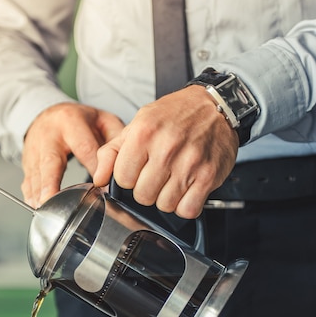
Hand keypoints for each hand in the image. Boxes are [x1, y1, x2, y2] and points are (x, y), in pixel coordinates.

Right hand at [21, 102, 123, 206]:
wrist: (51, 113)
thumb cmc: (80, 120)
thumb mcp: (103, 120)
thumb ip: (115, 139)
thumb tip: (124, 163)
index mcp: (71, 122)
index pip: (84, 149)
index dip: (94, 168)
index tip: (103, 186)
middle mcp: (50, 135)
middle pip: (51, 162)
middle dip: (51, 183)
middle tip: (53, 201)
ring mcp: (35, 148)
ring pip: (36, 173)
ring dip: (40, 193)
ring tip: (44, 209)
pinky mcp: (28, 160)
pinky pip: (28, 179)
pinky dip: (31, 193)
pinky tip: (35, 204)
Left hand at [93, 86, 238, 218]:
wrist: (216, 106)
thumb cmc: (176, 115)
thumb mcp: (138, 124)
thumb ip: (112, 152)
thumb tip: (99, 179)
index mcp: (144, 133)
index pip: (122, 179)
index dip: (129, 179)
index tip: (139, 170)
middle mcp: (166, 148)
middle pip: (143, 196)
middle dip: (147, 190)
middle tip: (158, 175)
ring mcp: (189, 164)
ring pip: (165, 206)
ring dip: (167, 198)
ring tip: (174, 180)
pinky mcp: (207, 177)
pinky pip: (187, 210)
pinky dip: (186, 205)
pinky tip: (187, 189)